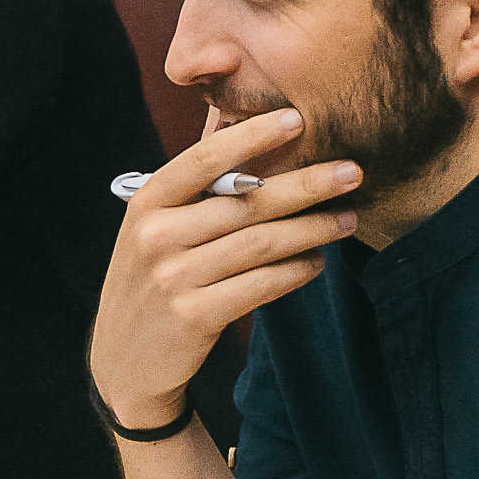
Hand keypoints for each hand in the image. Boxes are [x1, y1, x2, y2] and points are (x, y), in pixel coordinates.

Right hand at [86, 109, 360, 434]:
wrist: (124, 359)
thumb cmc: (153, 277)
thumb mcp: (155, 227)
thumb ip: (194, 188)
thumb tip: (245, 129)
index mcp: (147, 202)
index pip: (204, 159)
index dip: (253, 135)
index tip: (298, 119)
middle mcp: (156, 236)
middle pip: (246, 203)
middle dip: (307, 184)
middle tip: (354, 172)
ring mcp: (173, 278)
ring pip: (260, 244)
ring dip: (313, 229)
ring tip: (349, 219)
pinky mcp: (194, 316)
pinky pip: (260, 285)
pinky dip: (296, 271)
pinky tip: (318, 261)